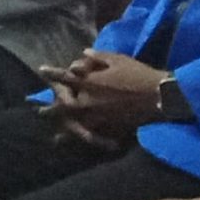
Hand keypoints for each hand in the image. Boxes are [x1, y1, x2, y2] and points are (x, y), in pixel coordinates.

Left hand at [50, 52, 167, 133]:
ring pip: (75, 125)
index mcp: (89, 81)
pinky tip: (82, 147)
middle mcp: (89, 100)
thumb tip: (83, 53)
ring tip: (55, 139)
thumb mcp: (118, 59)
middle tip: (39, 112)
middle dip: (51, 109)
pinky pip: (93, 136)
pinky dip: (85, 141)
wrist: (159, 95)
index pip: (65, 76)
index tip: (41, 70)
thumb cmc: (139, 74)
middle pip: (64, 106)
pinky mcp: (110, 127)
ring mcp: (98, 116)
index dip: (52, 73)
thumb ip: (98, 57)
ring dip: (64, 131)